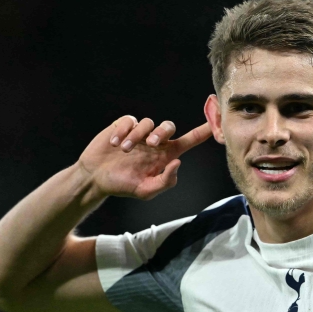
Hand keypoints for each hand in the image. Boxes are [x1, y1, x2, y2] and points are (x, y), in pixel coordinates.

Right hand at [76, 115, 212, 200]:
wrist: (96, 178)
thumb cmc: (122, 186)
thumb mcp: (145, 191)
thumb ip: (165, 181)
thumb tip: (178, 162)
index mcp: (165, 156)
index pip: (189, 141)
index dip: (203, 131)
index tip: (216, 120)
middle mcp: (155, 142)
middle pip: (169, 126)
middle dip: (161, 132)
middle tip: (150, 144)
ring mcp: (139, 133)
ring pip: (147, 123)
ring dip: (137, 136)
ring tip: (123, 150)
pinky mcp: (123, 126)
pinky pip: (130, 121)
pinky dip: (123, 131)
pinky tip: (114, 144)